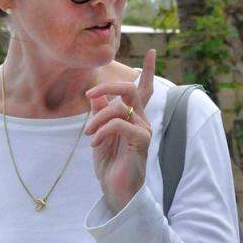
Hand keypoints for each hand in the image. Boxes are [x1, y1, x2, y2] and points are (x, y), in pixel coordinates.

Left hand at [85, 49, 155, 210]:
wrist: (116, 191)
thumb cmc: (110, 164)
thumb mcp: (99, 135)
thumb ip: (100, 114)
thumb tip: (95, 95)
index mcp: (134, 117)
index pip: (144, 89)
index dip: (148, 71)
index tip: (153, 52)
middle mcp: (142, 120)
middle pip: (131, 89)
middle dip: (108, 87)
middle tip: (90, 94)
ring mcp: (144, 130)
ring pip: (121, 107)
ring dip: (98, 118)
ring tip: (88, 134)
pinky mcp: (141, 142)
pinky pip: (120, 124)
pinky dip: (103, 130)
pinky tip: (96, 142)